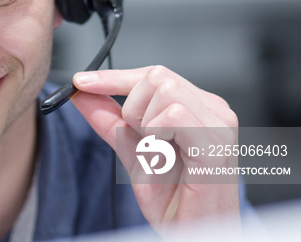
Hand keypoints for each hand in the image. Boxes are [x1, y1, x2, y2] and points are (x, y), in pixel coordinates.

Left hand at [70, 66, 240, 234]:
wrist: (190, 234)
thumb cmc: (174, 200)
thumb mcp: (132, 151)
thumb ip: (109, 120)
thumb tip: (82, 94)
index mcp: (197, 107)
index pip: (152, 74)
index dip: (113, 77)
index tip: (81, 81)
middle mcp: (213, 110)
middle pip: (156, 75)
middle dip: (133, 106)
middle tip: (142, 140)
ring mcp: (219, 124)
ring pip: (164, 90)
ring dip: (146, 123)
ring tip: (158, 152)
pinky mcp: (216, 142)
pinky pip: (174, 115)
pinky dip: (157, 135)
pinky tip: (165, 156)